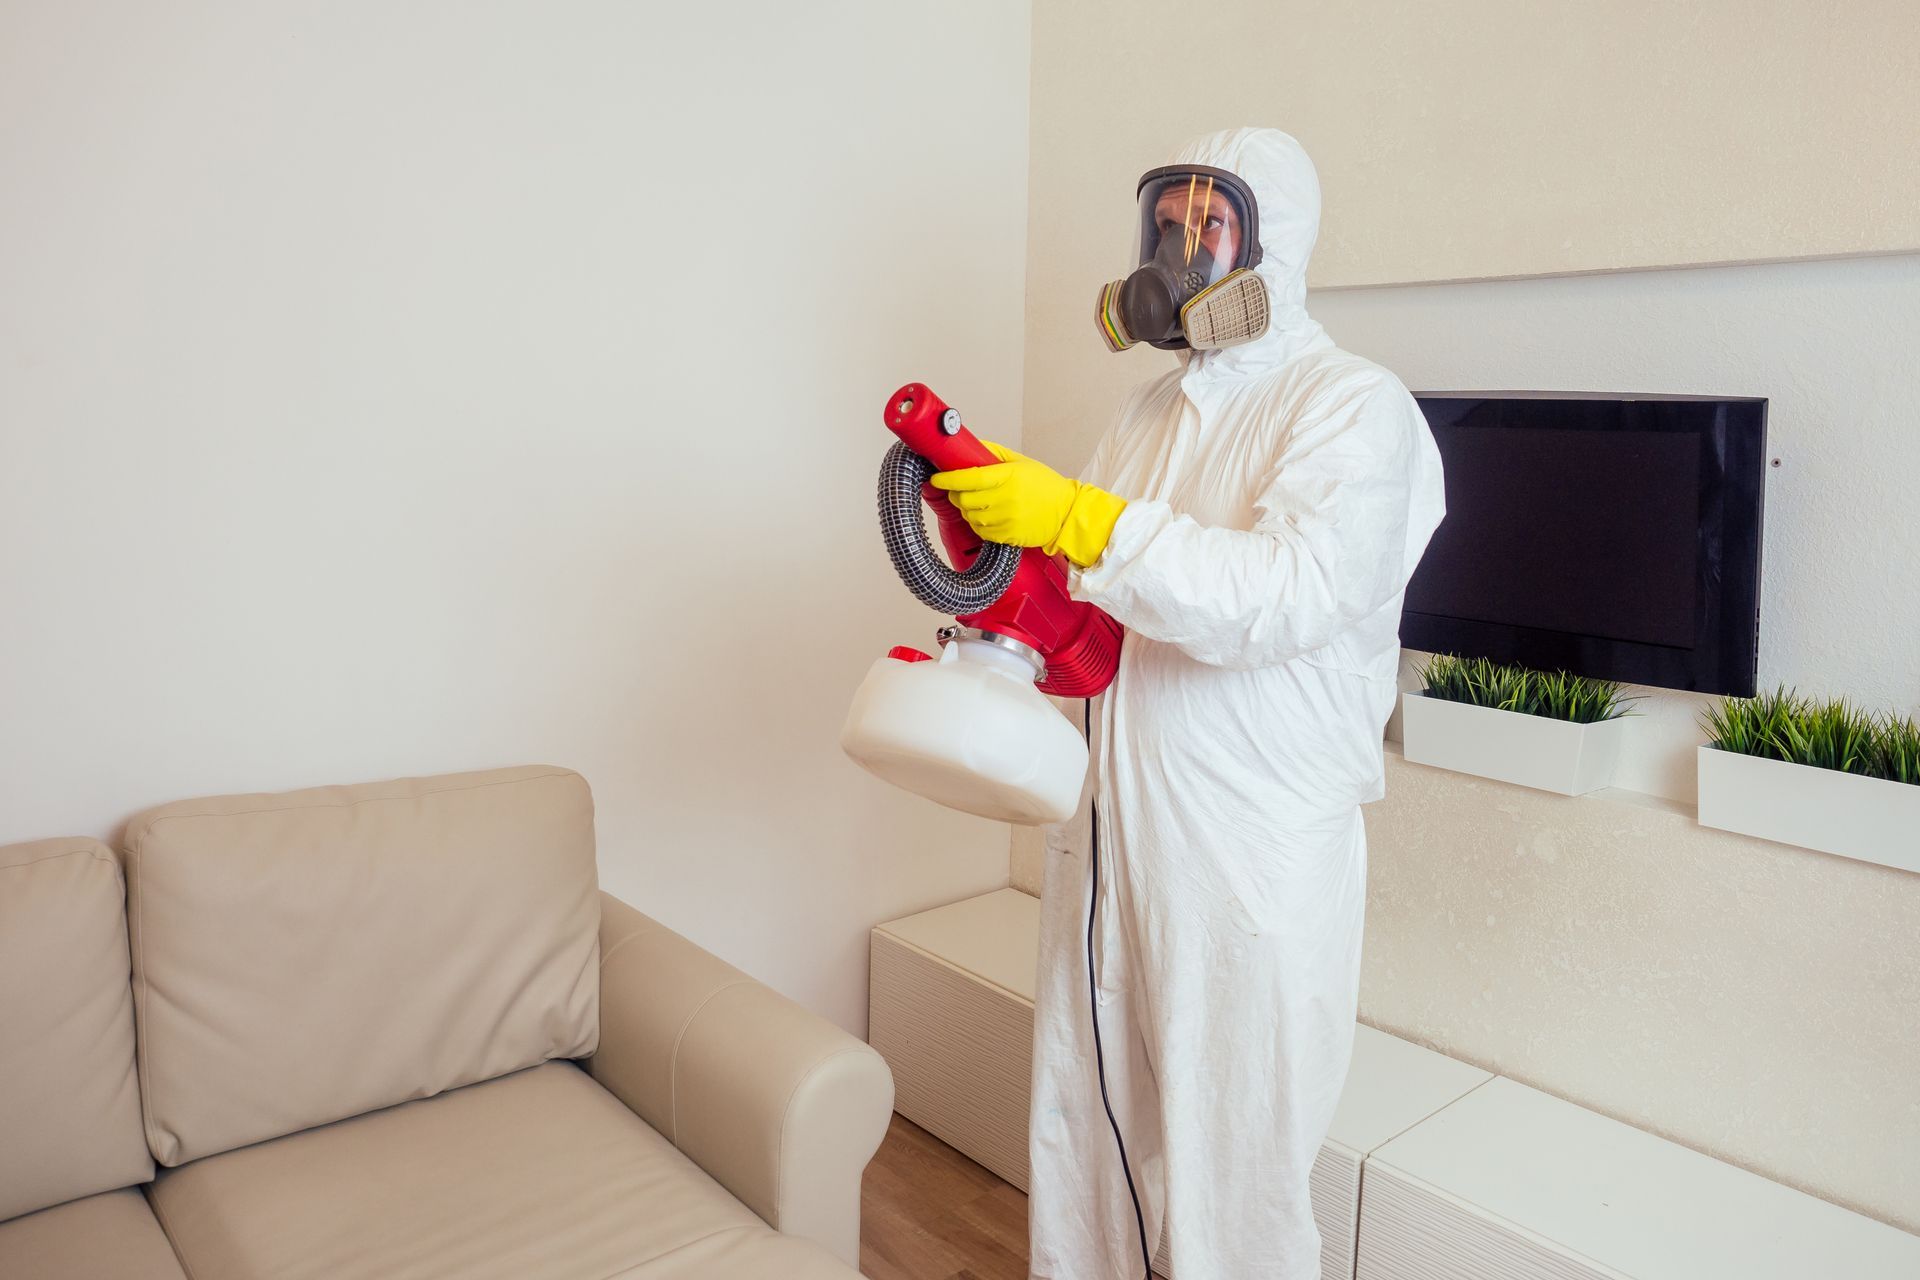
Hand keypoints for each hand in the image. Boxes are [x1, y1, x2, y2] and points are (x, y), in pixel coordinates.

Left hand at [929, 441, 1126, 567]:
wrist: (1067, 513)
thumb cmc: (1045, 485)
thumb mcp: (1021, 462)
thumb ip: (993, 453)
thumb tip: (967, 445)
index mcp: (1008, 476)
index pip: (968, 478)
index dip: (947, 479)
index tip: (936, 478)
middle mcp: (1006, 498)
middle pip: (964, 499)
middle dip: (956, 494)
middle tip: (959, 490)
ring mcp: (1006, 519)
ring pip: (970, 516)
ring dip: (967, 509)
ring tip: (977, 502)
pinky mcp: (1007, 536)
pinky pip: (980, 531)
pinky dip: (978, 524)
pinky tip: (987, 516)